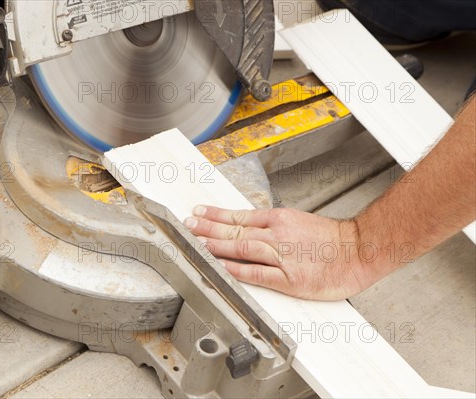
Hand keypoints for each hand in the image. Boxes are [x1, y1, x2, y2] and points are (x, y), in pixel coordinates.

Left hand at [184, 206, 377, 299]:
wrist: (360, 251)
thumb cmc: (333, 240)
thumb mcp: (300, 222)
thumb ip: (275, 226)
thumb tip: (250, 228)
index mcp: (279, 220)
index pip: (240, 216)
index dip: (216, 215)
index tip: (199, 213)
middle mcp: (277, 234)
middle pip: (235, 230)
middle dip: (207, 228)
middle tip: (187, 225)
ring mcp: (282, 256)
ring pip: (241, 248)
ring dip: (215, 246)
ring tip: (195, 244)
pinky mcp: (289, 278)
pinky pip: (256, 273)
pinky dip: (236, 270)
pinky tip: (220, 268)